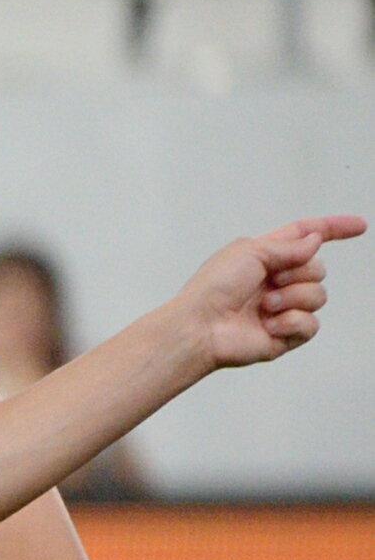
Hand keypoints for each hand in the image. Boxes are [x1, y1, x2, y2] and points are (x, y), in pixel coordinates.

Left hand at [178, 214, 363, 366]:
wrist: (200, 327)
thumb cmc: (212, 289)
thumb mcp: (249, 251)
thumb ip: (289, 245)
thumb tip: (315, 240)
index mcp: (267, 256)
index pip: (307, 236)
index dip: (334, 229)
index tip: (359, 225)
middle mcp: (277, 281)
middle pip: (318, 268)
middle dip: (299, 273)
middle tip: (269, 283)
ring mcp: (283, 308)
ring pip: (319, 295)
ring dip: (292, 297)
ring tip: (263, 306)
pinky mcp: (286, 334)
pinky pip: (312, 323)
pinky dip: (291, 322)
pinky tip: (268, 325)